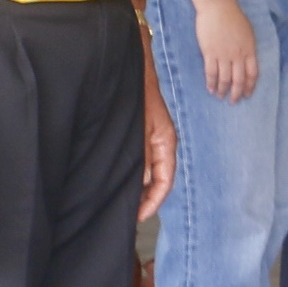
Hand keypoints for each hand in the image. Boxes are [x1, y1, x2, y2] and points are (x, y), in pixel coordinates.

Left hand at [138, 62, 178, 223]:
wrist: (130, 70)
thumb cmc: (136, 95)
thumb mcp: (139, 128)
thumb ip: (141, 155)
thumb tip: (141, 182)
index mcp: (166, 143)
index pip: (165, 181)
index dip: (153, 201)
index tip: (140, 216)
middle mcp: (161, 145)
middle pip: (159, 180)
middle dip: (146, 199)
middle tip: (129, 215)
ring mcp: (151, 141)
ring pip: (149, 172)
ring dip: (139, 188)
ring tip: (124, 203)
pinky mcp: (141, 137)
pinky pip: (142, 162)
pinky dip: (134, 175)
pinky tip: (121, 181)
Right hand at [194, 0, 258, 100]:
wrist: (218, 7)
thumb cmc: (233, 16)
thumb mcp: (248, 31)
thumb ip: (247, 46)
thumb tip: (246, 58)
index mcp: (249, 50)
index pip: (252, 73)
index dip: (249, 86)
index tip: (247, 94)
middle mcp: (238, 55)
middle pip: (239, 80)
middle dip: (237, 93)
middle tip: (234, 101)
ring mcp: (223, 55)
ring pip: (224, 79)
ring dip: (223, 90)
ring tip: (220, 96)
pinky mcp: (210, 53)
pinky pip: (211, 72)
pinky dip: (211, 83)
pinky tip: (211, 89)